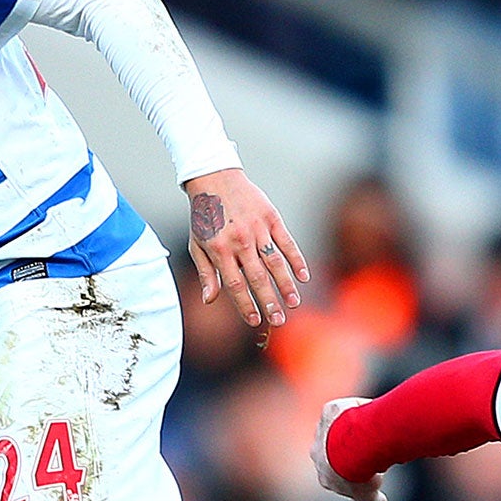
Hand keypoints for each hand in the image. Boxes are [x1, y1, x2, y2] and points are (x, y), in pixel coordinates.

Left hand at [183, 168, 308, 329]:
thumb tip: (209, 300)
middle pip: (257, 277)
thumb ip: (206, 273)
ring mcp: (257, 229)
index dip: (245, 304)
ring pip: (274, 262)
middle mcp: (240, 241)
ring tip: (293, 303)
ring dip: (285, 285)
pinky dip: (296, 259)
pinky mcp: (271, 218)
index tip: (254, 320)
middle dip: (269, 302)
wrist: (215, 179)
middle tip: (278, 321)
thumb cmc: (204, 216)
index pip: (235, 284)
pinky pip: (286, 242)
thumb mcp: (197, 244)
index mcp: (220, 250)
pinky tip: (303, 276)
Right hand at [312, 397, 388, 500]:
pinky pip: (344, 408)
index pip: (337, 472)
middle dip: (352, 449)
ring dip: (354, 428)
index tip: (369, 469)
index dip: (353, 472)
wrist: (351, 447)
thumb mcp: (368, 493)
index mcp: (324, 473)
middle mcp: (317, 451)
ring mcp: (321, 429)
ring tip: (376, 431)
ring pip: (339, 427)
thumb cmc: (357, 472)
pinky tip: (371, 412)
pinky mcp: (329, 410)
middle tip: (375, 449)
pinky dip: (356, 409)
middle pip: (336, 448)